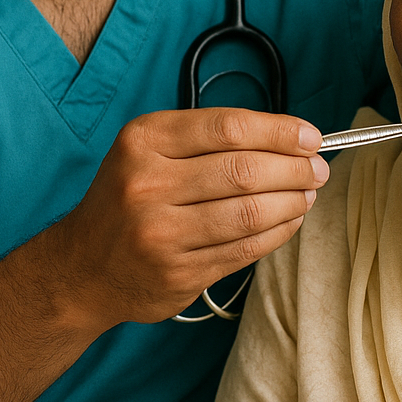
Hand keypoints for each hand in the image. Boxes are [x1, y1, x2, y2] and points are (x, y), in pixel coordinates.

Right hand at [49, 108, 327, 331]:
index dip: (280, 131)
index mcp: (143, 141)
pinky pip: (245, 249)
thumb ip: (208, 139)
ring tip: (308, 194)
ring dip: (292, 202)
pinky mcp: (178, 272)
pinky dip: (278, 232)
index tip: (310, 137)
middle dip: (294, 168)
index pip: (228, 128)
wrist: (83, 267)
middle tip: (317, 169)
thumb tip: (290, 138)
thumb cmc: (129, 197)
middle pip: (244, 171)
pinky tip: (290, 220)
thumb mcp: (150, 151)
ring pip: (250, 213)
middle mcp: (147, 185)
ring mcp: (161, 233)